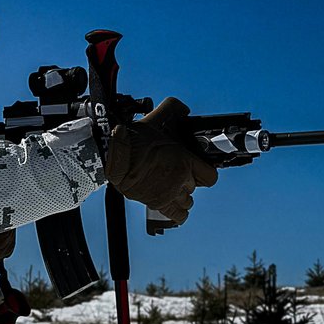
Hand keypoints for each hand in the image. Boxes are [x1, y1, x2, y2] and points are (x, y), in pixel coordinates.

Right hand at [105, 97, 218, 224]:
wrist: (112, 157)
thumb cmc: (132, 140)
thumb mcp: (155, 119)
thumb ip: (173, 109)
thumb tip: (182, 108)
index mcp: (185, 161)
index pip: (210, 176)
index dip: (204, 171)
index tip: (197, 168)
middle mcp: (180, 179)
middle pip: (195, 187)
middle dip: (187, 179)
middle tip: (175, 171)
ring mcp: (169, 193)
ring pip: (187, 201)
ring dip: (182, 195)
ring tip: (172, 187)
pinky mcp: (157, 204)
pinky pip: (178, 215)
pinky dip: (178, 212)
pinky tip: (173, 204)